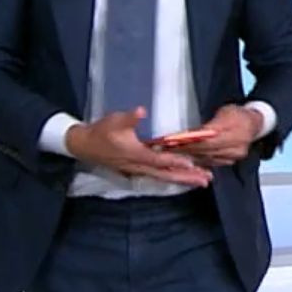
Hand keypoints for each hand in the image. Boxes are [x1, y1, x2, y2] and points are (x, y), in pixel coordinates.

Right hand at [65, 109, 212, 186]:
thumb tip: (141, 110)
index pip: (160, 160)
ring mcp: (139, 170)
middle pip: (167, 174)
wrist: (85, 146)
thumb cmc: (101, 132)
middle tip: (206, 180)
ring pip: (164, 177)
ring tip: (202, 181)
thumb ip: (130, 118)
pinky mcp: (138, 169)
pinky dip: (173, 177)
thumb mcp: (114, 121)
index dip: (176, 162)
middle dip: (186, 178)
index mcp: (137, 154)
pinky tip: (183, 177)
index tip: (192, 165)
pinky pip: (159, 176)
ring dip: (183, 179)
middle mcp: (140, 166)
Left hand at [178, 103, 264, 166]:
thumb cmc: (237, 115)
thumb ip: (207, 127)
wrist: (256, 124)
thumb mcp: (223, 113)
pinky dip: (199, 161)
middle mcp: (235, 146)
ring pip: (207, 159)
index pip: (206, 140)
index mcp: (233, 131)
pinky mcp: (232, 161)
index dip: (188, 142)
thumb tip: (190, 136)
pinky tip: (188, 160)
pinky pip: (213, 163)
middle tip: (167, 150)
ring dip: (189, 157)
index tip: (172, 142)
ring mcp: (234, 155)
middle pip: (205, 151)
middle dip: (185, 150)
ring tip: (173, 155)